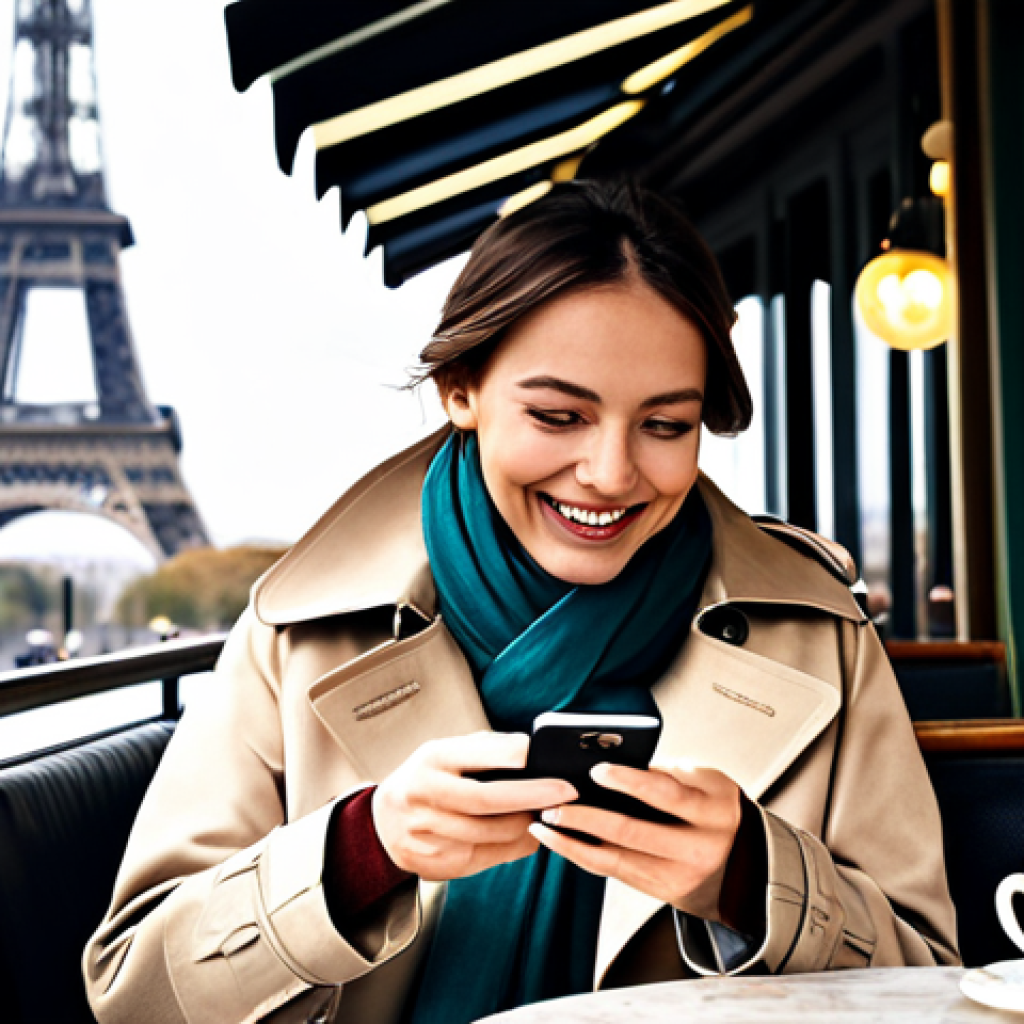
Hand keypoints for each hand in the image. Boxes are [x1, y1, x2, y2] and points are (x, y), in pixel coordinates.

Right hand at [373, 731, 576, 881]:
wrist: (382, 823)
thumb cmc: (427, 778)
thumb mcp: (445, 753)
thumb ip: (485, 751)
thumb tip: (532, 753)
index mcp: (431, 759)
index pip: (476, 753)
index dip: (511, 754)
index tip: (541, 753)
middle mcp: (425, 794)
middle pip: (488, 799)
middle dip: (533, 795)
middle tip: (567, 791)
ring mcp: (429, 832)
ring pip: (492, 833)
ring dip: (528, 824)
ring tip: (549, 813)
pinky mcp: (436, 863)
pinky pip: (487, 856)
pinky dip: (515, 846)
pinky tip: (529, 835)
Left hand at [529, 763, 762, 929]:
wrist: (743, 866)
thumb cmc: (714, 809)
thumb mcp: (704, 781)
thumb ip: (664, 772)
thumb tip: (612, 760)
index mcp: (710, 812)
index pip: (666, 794)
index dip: (630, 781)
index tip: (597, 769)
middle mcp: (695, 848)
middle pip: (633, 832)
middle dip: (587, 818)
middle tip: (554, 803)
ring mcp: (676, 875)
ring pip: (616, 860)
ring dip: (573, 842)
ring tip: (543, 824)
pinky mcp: (659, 891)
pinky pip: (614, 873)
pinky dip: (583, 856)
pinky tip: (561, 841)